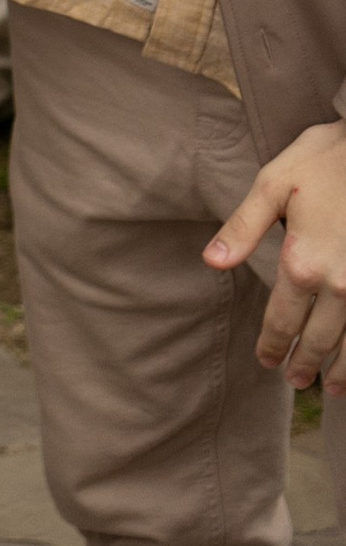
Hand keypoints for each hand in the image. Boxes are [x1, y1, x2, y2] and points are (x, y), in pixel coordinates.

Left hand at [208, 120, 345, 386]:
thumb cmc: (326, 159)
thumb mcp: (273, 184)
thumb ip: (243, 228)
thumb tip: (212, 261)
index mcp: (302, 263)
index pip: (282, 319)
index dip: (273, 344)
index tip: (267, 362)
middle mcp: (339, 285)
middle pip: (319, 338)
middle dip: (304, 362)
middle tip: (295, 380)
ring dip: (341, 368)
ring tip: (329, 386)